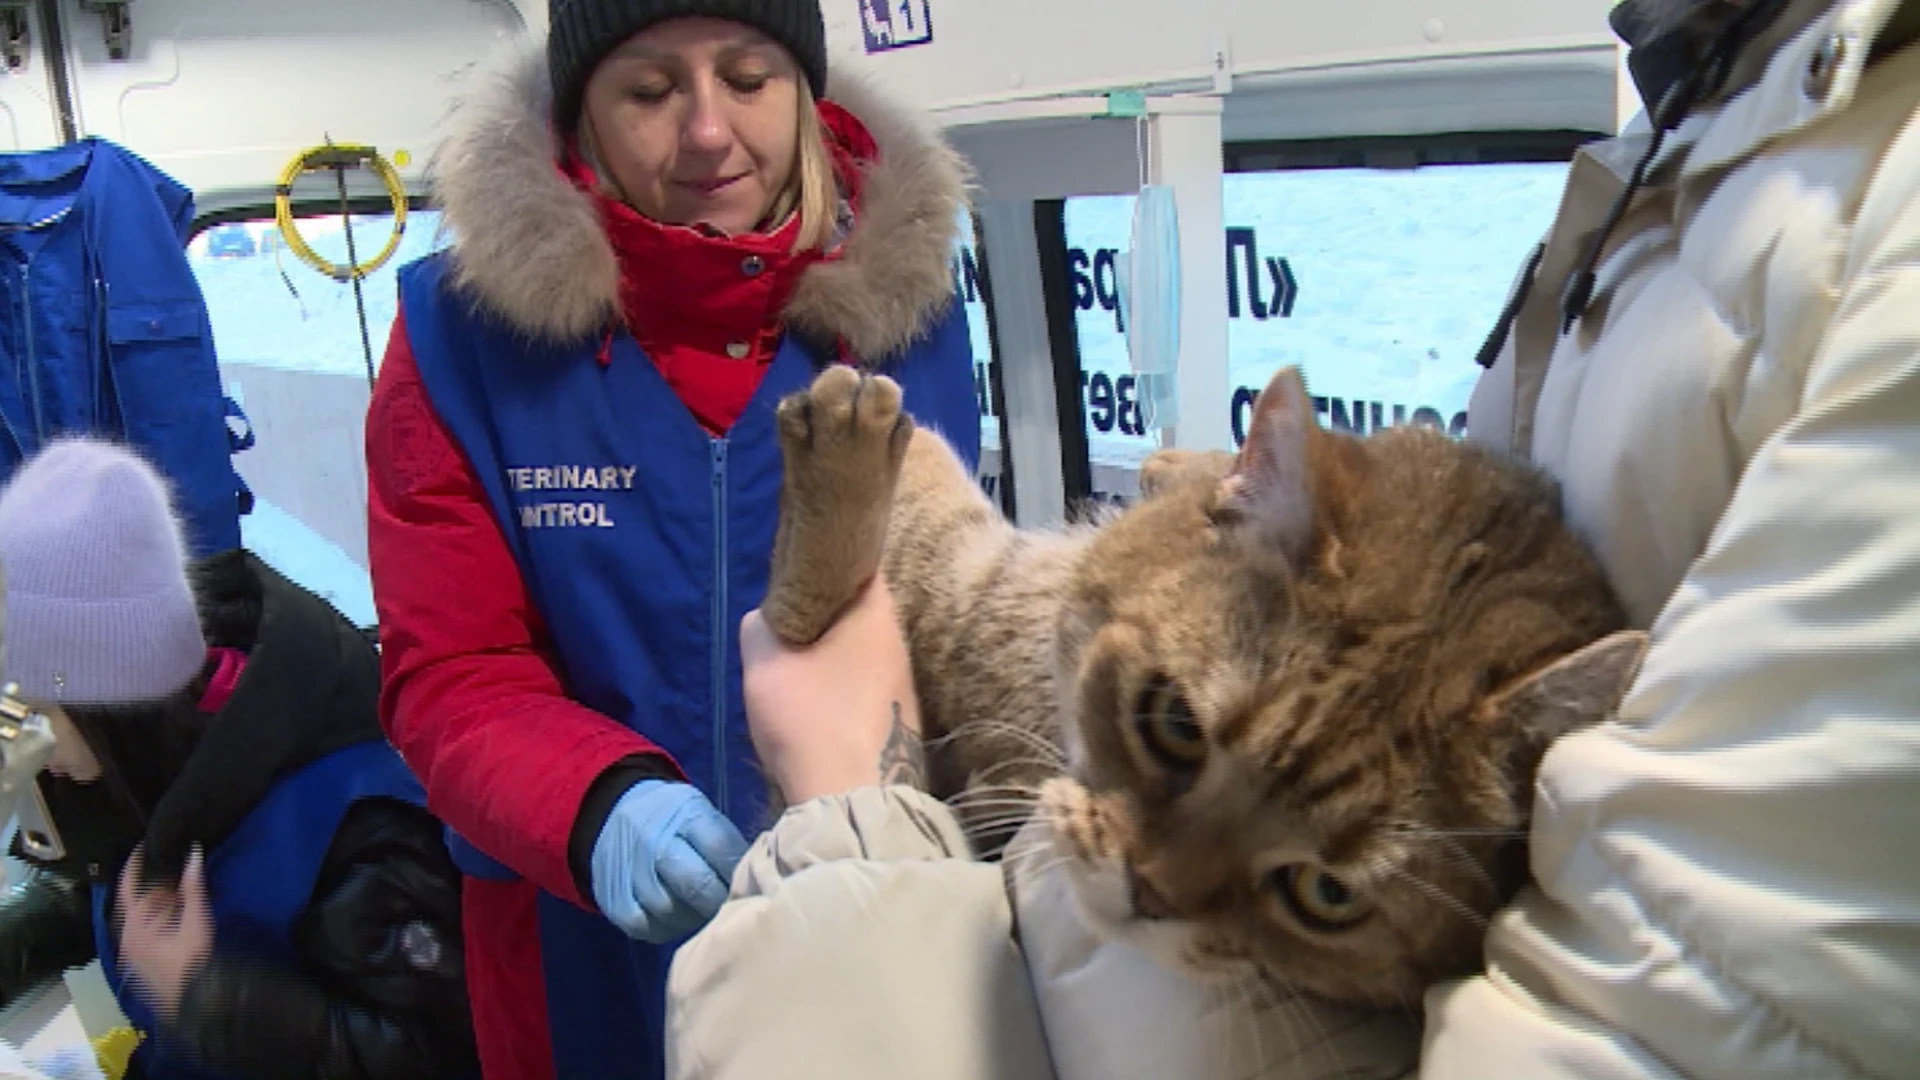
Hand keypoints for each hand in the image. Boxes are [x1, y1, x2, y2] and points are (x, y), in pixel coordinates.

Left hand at [116, 847, 212, 1021]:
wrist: (196, 1002)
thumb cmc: (193, 960)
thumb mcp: (196, 920)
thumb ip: (193, 886)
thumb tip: (193, 852)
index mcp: (134, 925)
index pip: (128, 885)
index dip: (136, 862)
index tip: (146, 842)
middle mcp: (128, 936)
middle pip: (133, 899)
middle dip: (149, 878)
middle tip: (168, 857)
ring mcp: (134, 950)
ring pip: (139, 914)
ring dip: (154, 896)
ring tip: (173, 877)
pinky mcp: (143, 959)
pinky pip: (144, 927)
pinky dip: (156, 913)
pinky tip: (172, 908)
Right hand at [590, 780, 746, 942]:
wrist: (616, 815)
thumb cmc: (673, 819)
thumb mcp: (700, 813)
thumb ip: (726, 843)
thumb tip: (759, 879)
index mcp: (684, 815)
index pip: (720, 848)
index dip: (740, 873)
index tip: (750, 884)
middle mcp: (654, 842)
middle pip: (697, 884)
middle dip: (720, 901)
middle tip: (732, 908)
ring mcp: (631, 873)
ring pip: (672, 911)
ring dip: (695, 919)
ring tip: (705, 913)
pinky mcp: (615, 900)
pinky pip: (648, 927)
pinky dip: (667, 929)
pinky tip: (679, 919)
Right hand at [740, 574, 922, 803]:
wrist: (851, 798)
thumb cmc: (810, 716)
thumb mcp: (764, 662)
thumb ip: (760, 627)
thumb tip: (768, 620)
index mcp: (876, 614)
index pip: (859, 564)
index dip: (825, 562)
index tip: (795, 573)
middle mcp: (899, 642)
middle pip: (859, 611)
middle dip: (823, 614)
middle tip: (785, 625)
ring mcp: (905, 684)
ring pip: (861, 651)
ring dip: (831, 654)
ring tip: (795, 669)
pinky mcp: (902, 720)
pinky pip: (865, 686)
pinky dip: (840, 686)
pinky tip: (816, 707)